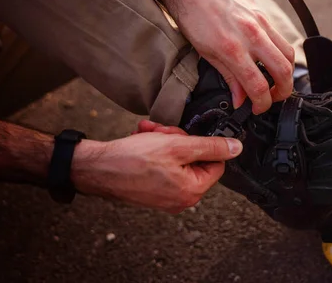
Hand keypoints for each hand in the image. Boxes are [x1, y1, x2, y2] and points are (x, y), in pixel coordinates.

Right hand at [71, 122, 241, 212]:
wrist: (94, 168)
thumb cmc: (132, 159)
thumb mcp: (178, 146)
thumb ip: (210, 147)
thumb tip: (237, 148)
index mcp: (192, 192)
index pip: (215, 163)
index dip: (201, 144)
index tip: (183, 135)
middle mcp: (181, 199)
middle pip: (194, 159)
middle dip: (178, 140)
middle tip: (161, 133)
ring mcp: (165, 196)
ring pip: (177, 158)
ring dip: (164, 140)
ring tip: (147, 134)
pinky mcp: (152, 190)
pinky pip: (162, 165)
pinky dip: (153, 148)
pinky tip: (141, 139)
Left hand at [162, 0, 294, 113]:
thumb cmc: (191, 14)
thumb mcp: (204, 52)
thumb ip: (228, 76)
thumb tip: (241, 99)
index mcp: (232, 48)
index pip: (258, 86)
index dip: (262, 104)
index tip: (258, 108)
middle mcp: (251, 34)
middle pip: (283, 71)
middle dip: (283, 91)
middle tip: (273, 98)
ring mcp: (260, 21)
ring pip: (288, 53)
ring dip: (287, 72)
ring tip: (276, 80)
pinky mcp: (262, 12)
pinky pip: (280, 37)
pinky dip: (280, 52)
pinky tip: (269, 58)